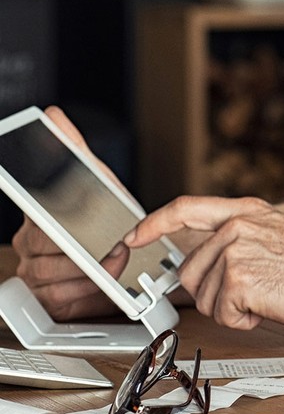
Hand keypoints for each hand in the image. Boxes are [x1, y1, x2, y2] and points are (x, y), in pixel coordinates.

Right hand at [12, 106, 130, 319]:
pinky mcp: (47, 297)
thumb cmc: (105, 213)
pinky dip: (85, 291)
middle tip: (114, 244)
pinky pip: (58, 298)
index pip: (34, 216)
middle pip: (46, 249)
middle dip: (84, 248)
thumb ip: (73, 149)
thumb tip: (52, 115)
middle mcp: (30, 243)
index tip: (66, 231)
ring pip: (51, 275)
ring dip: (89, 270)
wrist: (124, 249)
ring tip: (115, 260)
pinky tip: (101, 280)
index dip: (53, 224)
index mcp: (36, 214)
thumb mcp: (95, 177)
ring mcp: (34, 271)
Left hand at [126, 196, 283, 330]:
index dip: (153, 224)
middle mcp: (236, 226)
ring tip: (268, 295)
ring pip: (205, 297)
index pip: (185, 209)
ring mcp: (235, 252)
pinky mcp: (237, 281)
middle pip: (191, 271)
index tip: (134, 238)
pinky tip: (269, 306)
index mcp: (246, 211)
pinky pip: (222, 315)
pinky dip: (244, 321)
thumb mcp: (275, 234)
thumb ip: (237, 238)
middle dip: (214, 293)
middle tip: (252, 292)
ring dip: (232, 308)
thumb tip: (202, 261)